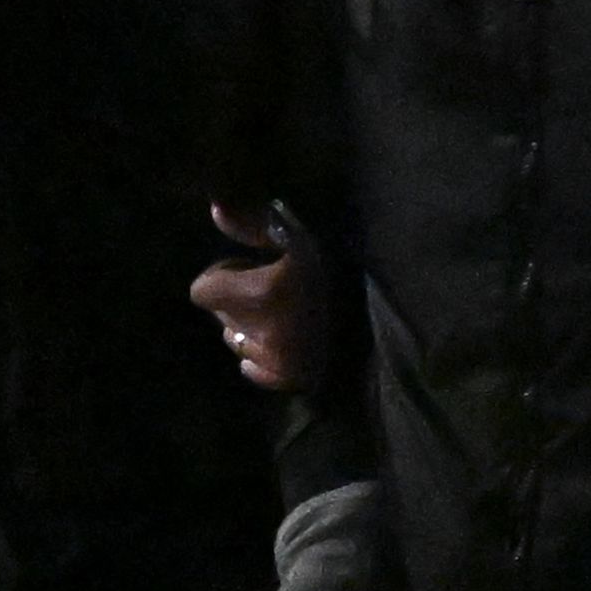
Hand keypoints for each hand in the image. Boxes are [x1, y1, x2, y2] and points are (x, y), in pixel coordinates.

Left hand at [191, 207, 328, 392]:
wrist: (387, 306)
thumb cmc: (342, 263)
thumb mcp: (301, 232)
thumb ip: (254, 223)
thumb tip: (215, 210)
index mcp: (261, 293)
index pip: (203, 290)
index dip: (223, 276)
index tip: (248, 268)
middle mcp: (261, 333)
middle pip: (220, 315)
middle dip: (236, 300)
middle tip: (270, 287)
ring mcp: (273, 361)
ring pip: (236, 341)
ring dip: (248, 326)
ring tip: (280, 311)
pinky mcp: (287, 379)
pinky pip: (252, 369)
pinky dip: (260, 354)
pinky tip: (282, 339)